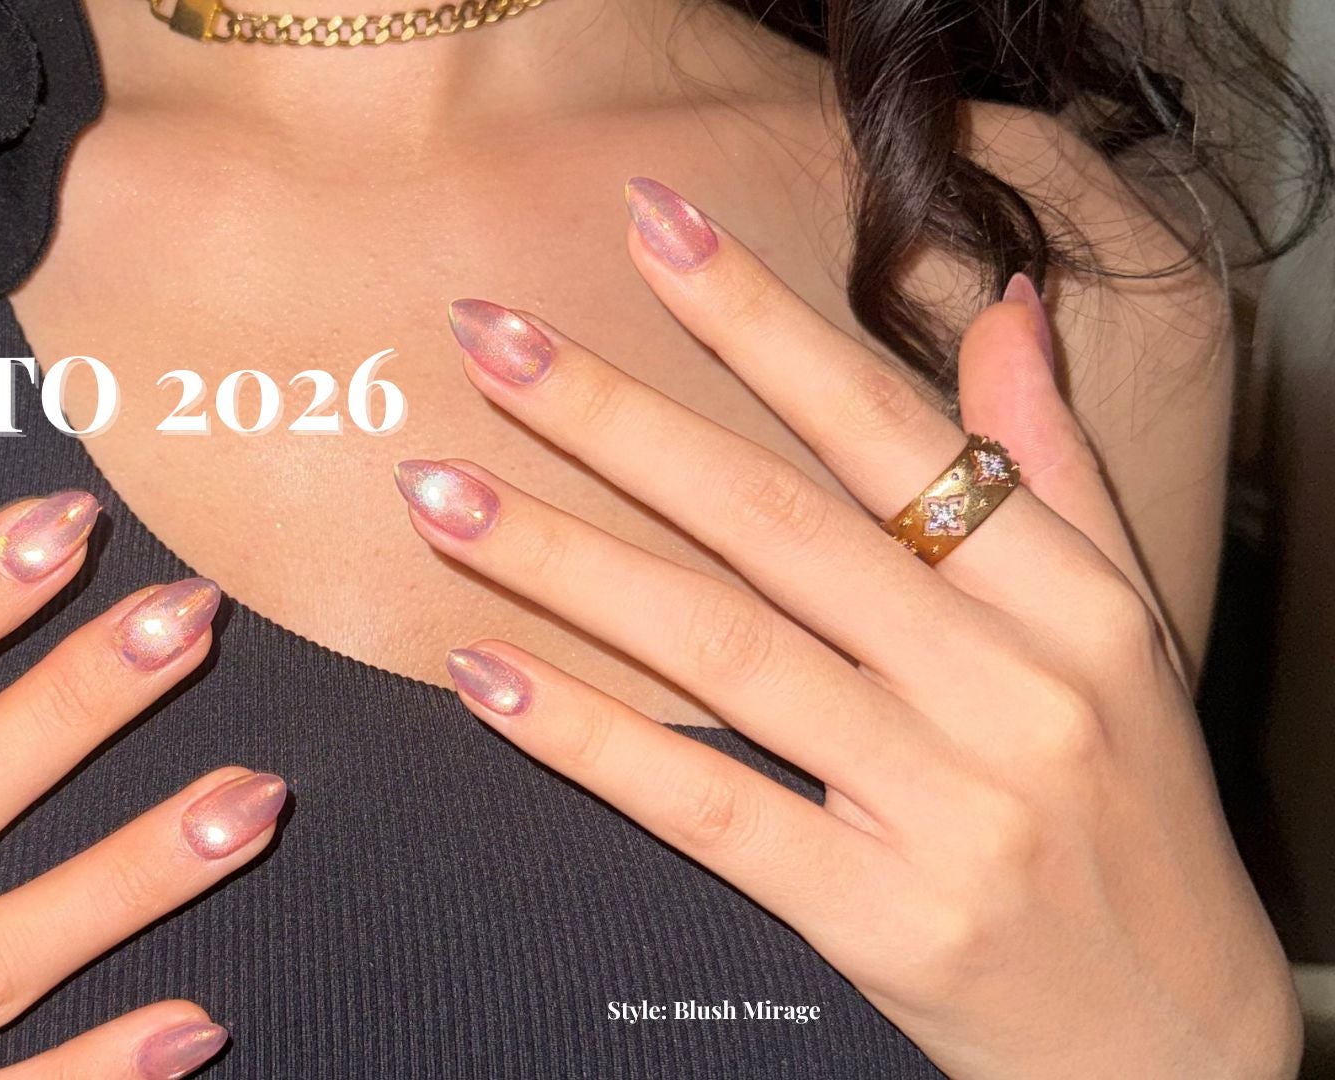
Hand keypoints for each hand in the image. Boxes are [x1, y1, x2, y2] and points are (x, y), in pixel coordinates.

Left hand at [400, 177, 1297, 1076]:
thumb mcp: (1129, 632)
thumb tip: (1010, 312)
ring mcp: (943, 807)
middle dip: (618, 420)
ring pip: (722, 650)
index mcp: (1065, 601)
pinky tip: (487, 673)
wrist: (1170, 1043)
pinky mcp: (877, 917)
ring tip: (438, 492)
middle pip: (775, 524)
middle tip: (487, 336)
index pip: (886, 431)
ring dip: (564, 562)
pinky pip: (706, 807)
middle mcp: (1008, 688)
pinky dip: (589, 736)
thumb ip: (1054, 471)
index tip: (653, 227)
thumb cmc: (1133, 814)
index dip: (762, 322)